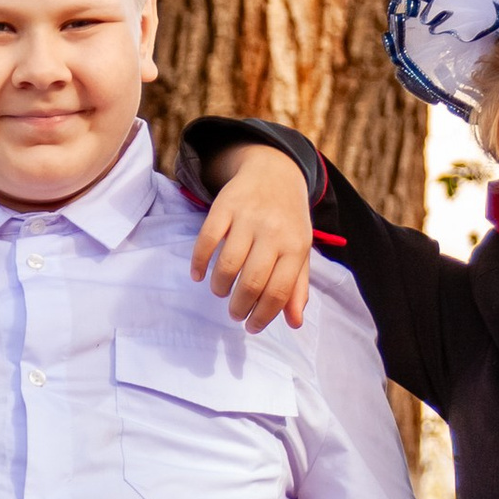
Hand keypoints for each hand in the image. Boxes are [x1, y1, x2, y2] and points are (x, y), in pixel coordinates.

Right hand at [191, 151, 315, 332]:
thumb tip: (295, 323)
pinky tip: (198, 275)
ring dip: (220, 287)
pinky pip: (206, 240)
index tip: (252, 326)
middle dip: (240, 307)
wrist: (274, 172)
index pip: (279, 291)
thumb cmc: (288, 220)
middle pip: (252, 282)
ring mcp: (247, 218)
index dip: (263, 316)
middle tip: (235, 313)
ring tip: (221, 292)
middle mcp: (273, 232)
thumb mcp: (300, 250)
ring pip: (228, 265)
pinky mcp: (223, 206)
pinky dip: (198, 263)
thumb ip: (297, 286)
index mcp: (295, 246)